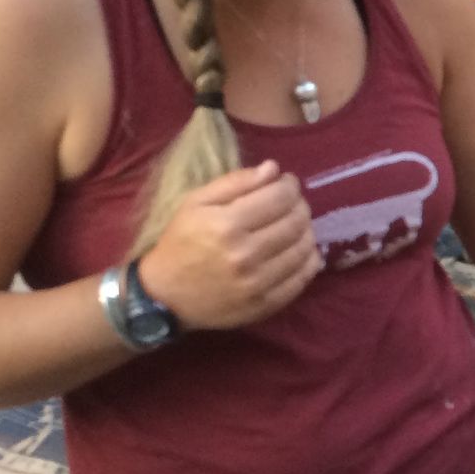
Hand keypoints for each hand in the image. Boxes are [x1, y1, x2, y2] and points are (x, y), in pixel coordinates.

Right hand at [135, 160, 321, 330]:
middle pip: (297, 221)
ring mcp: (258, 283)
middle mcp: (246, 254)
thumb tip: (273, 168)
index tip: (286, 183)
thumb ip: (236, 182)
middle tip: (292, 204)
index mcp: (227, 225)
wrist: (165, 296)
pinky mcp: (266, 305)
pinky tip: (299, 250)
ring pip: (304, 248)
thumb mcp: (196, 203)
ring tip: (295, 226)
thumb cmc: (180, 242)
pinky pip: (303, 278)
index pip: (280, 197)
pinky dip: (309, 259)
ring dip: (306, 231)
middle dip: (300, 206)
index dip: (290, 186)